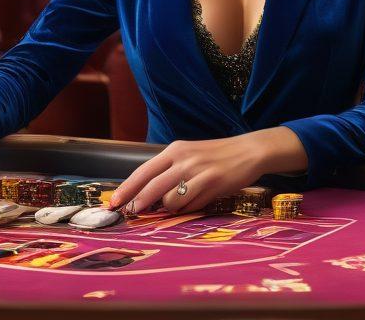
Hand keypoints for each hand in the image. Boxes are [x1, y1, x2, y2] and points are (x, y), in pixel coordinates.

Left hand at [107, 134, 267, 215]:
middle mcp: (183, 158)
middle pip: (151, 187)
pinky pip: (190, 204)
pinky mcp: (212, 182)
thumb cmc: (216, 156)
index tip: (114, 203)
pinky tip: (199, 200)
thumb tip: (147, 195)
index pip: (143, 171)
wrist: (249, 151)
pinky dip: (190, 208)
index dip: (127, 189)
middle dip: (139, 204)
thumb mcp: (189, 155)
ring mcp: (197, 170)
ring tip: (184, 202)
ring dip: (172, 208)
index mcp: (174, 150)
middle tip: (133, 214)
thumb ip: (169, 171)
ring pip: (170, 200)